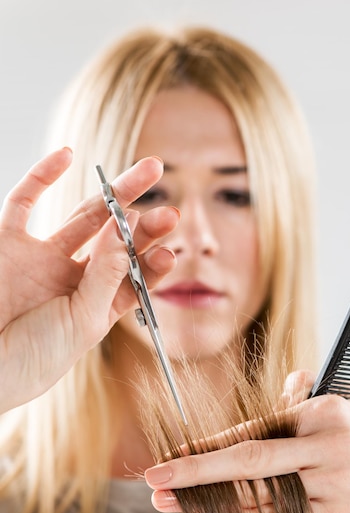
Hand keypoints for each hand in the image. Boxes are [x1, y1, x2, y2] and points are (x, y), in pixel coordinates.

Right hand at [0, 148, 178, 412]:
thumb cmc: (34, 357)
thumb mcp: (82, 320)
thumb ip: (105, 274)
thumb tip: (125, 227)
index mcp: (95, 305)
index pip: (134, 275)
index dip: (153, 259)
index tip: (171, 246)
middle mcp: (73, 279)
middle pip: (117, 240)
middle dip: (146, 223)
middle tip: (171, 208)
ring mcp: (42, 259)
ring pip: (84, 216)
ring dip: (116, 193)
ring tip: (151, 171)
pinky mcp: (8, 243)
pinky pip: (23, 202)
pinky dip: (41, 177)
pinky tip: (67, 155)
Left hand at [145, 371, 349, 512]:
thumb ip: (310, 390)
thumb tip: (282, 387)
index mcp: (324, 411)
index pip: (257, 426)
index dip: (213, 442)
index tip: (177, 452)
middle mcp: (327, 444)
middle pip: (250, 458)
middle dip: (196, 470)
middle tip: (157, 479)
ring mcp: (332, 483)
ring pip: (259, 495)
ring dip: (211, 501)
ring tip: (173, 504)